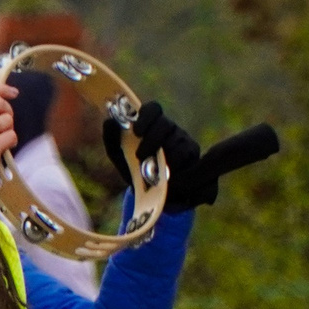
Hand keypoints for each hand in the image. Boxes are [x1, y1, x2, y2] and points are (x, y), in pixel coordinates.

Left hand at [104, 102, 279, 213]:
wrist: (151, 198)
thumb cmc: (135, 171)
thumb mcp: (120, 158)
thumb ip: (112, 139)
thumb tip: (109, 120)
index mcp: (155, 126)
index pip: (154, 110)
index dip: (146, 116)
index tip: (137, 130)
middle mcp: (174, 132)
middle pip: (167, 125)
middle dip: (152, 139)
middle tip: (140, 156)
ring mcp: (188, 147)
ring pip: (182, 147)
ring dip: (168, 161)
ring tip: (158, 175)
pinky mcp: (199, 165)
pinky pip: (197, 168)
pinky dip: (185, 177)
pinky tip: (175, 185)